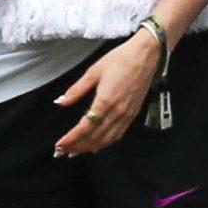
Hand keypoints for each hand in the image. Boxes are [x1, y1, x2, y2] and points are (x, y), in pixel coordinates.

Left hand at [51, 32, 164, 157]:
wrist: (147, 55)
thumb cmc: (120, 59)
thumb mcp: (93, 71)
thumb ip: (76, 90)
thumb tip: (60, 102)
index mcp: (106, 101)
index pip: (85, 127)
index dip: (72, 138)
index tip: (59, 145)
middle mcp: (118, 112)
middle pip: (95, 137)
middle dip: (77, 146)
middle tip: (62, 152)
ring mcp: (127, 114)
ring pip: (107, 139)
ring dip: (90, 147)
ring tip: (75, 151)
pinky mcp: (133, 113)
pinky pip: (118, 134)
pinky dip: (106, 143)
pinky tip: (97, 146)